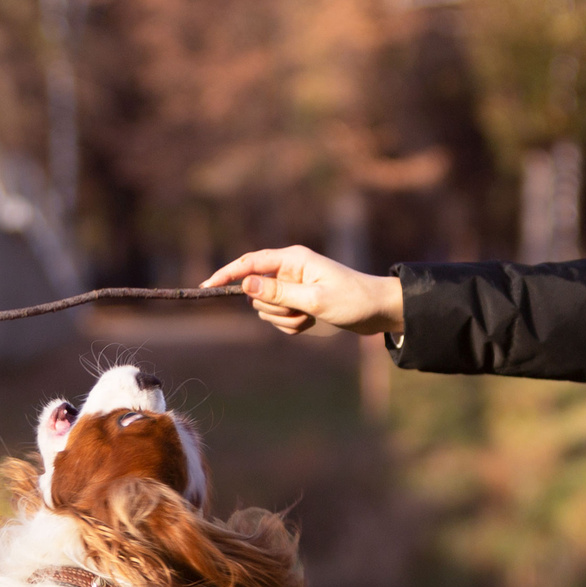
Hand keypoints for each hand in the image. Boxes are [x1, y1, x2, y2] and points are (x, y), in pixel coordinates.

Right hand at [204, 246, 404, 337]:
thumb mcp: (313, 299)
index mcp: (292, 259)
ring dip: (285, 320)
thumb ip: (278, 293)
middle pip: (257, 293)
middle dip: (274, 309)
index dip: (227, 274)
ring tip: (310, 317)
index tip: (207, 287)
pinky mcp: (299, 302)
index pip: (250, 263)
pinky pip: (280, 319)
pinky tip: (312, 323)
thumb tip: (245, 284)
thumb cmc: (352, 300)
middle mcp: (290, 270)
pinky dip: (292, 326)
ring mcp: (294, 287)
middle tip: (300, 312)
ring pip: (267, 309)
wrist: (378, 310)